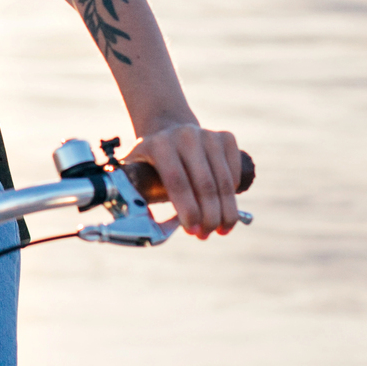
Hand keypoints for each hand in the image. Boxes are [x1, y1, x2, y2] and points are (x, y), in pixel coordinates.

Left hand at [126, 122, 240, 237]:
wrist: (168, 130)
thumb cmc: (150, 161)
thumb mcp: (134, 172)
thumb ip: (131, 196)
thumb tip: (139, 226)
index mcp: (159, 145)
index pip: (177, 181)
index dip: (187, 210)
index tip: (192, 231)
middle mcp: (185, 136)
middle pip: (204, 184)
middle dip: (208, 216)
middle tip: (205, 235)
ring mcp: (208, 135)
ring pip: (224, 182)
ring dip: (226, 212)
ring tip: (220, 230)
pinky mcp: (226, 138)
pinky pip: (234, 173)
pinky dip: (233, 195)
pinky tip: (226, 209)